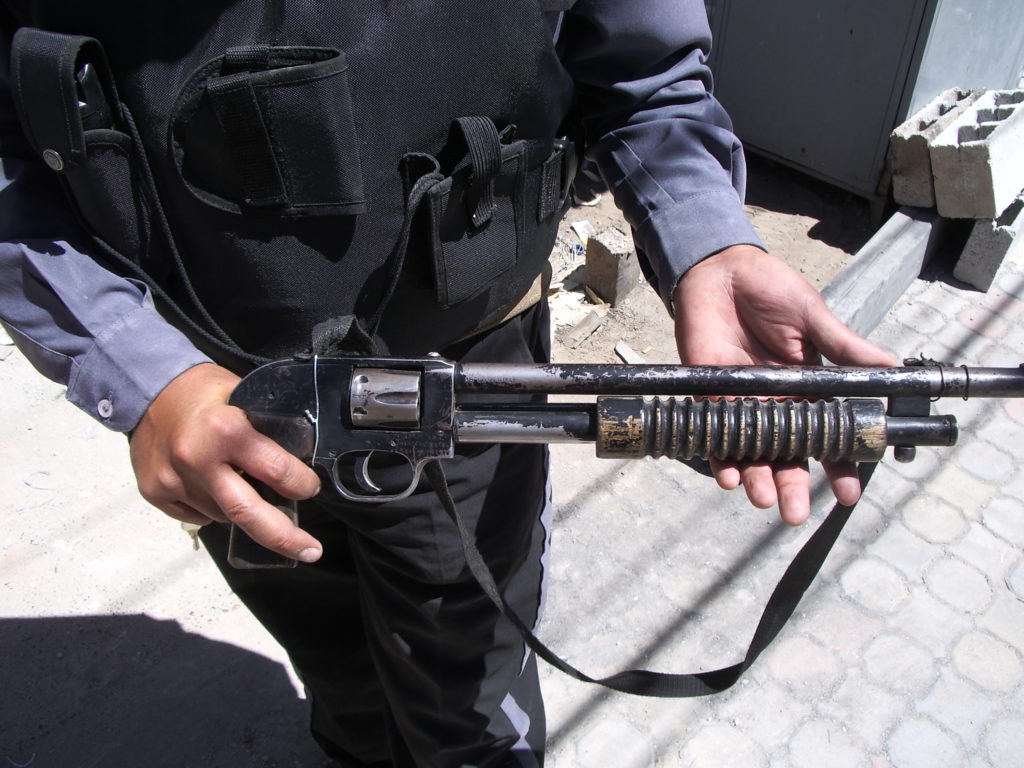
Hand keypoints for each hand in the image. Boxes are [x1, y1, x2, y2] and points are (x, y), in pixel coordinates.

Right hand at [129, 363, 323, 561]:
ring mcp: (173, 480)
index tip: (310, 488)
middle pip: (248, 513)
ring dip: (244, 512)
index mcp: (225, 430)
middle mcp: (197, 459)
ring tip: (244, 486)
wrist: (147, 389)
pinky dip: (214, 509)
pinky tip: (213, 486)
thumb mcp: (243, 395)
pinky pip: (198, 516)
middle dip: (285, 538)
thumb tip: (299, 462)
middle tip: (310, 551)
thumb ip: (267, 428)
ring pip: (224, 516)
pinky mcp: (156, 493)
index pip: (276, 470)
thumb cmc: (201, 391)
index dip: (301, 483)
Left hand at [673, 245, 897, 524]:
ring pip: (751, 453)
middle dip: (793, 487)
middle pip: (786, 455)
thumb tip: (892, 368)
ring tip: (763, 499)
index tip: (849, 492)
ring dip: (757, 479)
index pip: (827, 435)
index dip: (839, 464)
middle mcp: (777, 404)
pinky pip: (715, 435)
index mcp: (808, 389)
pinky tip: (729, 476)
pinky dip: (721, 457)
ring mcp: (743, 404)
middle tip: (796, 513)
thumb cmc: (771, 290)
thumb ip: (845, 347)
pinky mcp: (710, 397)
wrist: (720, 271)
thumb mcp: (814, 316)